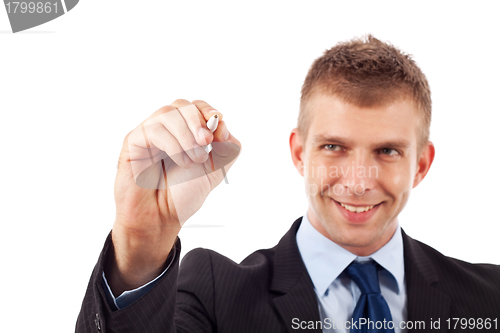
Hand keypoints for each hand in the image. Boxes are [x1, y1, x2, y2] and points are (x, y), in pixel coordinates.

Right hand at [108, 99, 240, 292]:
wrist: (159, 218)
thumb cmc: (181, 195)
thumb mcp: (215, 170)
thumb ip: (226, 147)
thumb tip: (222, 123)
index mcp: (186, 132)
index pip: (196, 107)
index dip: (207, 111)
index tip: (218, 127)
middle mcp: (167, 130)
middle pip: (182, 105)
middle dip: (198, 121)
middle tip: (206, 142)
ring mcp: (150, 134)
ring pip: (168, 113)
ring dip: (187, 136)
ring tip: (195, 159)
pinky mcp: (134, 141)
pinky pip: (154, 129)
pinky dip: (173, 144)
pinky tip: (181, 162)